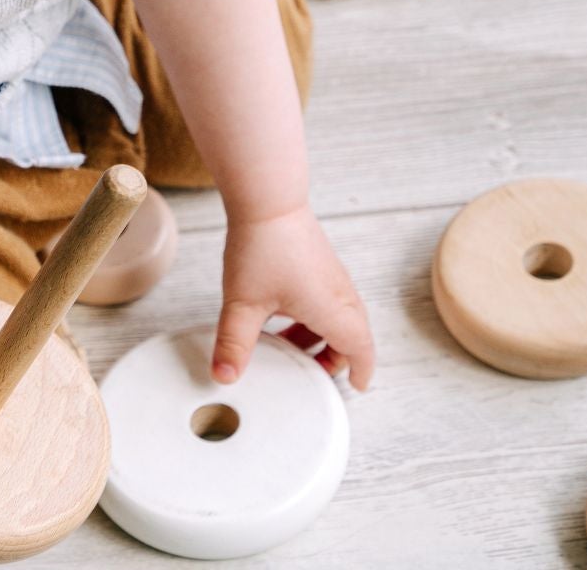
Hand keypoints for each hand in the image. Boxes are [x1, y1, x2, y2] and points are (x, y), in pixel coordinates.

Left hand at [213, 208, 375, 390]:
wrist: (268, 200)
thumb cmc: (263, 247)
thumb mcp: (242, 304)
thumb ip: (234, 344)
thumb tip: (225, 376)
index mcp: (332, 310)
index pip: (361, 349)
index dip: (361, 371)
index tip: (355, 386)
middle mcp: (340, 294)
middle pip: (353, 336)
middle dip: (336, 358)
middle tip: (311, 372)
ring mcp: (332, 276)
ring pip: (340, 317)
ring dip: (321, 336)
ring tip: (289, 347)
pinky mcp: (320, 263)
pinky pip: (328, 299)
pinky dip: (314, 317)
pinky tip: (281, 316)